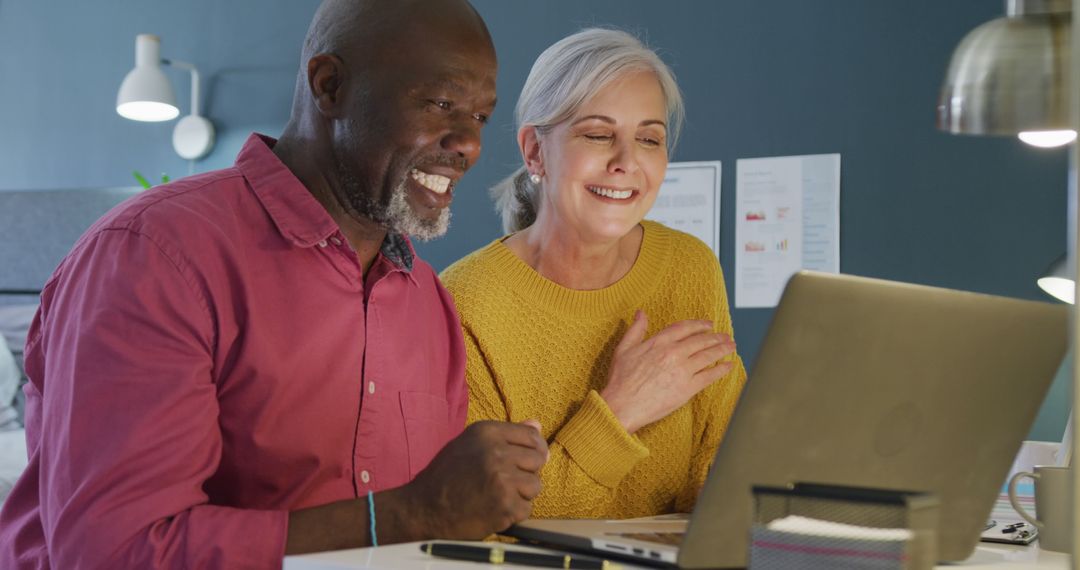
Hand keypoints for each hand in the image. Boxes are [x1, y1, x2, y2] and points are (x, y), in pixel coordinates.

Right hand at [405, 420, 547, 538]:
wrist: (424, 508)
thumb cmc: (446, 475)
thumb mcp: (470, 444)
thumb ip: (505, 435)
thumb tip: (537, 425)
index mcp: (487, 432)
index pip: (532, 435)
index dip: (533, 449)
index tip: (523, 461)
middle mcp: (496, 452)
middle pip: (538, 459)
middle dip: (526, 472)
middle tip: (504, 482)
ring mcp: (502, 480)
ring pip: (535, 485)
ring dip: (520, 494)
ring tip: (496, 495)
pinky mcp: (505, 506)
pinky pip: (526, 508)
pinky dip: (513, 514)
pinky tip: (493, 510)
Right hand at [601, 311, 735, 433]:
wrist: (622, 405)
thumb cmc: (620, 380)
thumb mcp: (623, 349)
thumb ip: (635, 330)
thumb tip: (641, 313)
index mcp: (658, 343)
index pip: (684, 328)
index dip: (699, 325)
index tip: (708, 324)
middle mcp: (673, 353)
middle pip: (700, 341)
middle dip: (715, 337)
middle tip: (725, 336)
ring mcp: (682, 370)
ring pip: (708, 356)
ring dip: (722, 349)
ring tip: (731, 346)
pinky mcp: (688, 388)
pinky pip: (709, 376)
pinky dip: (721, 369)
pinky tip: (728, 366)